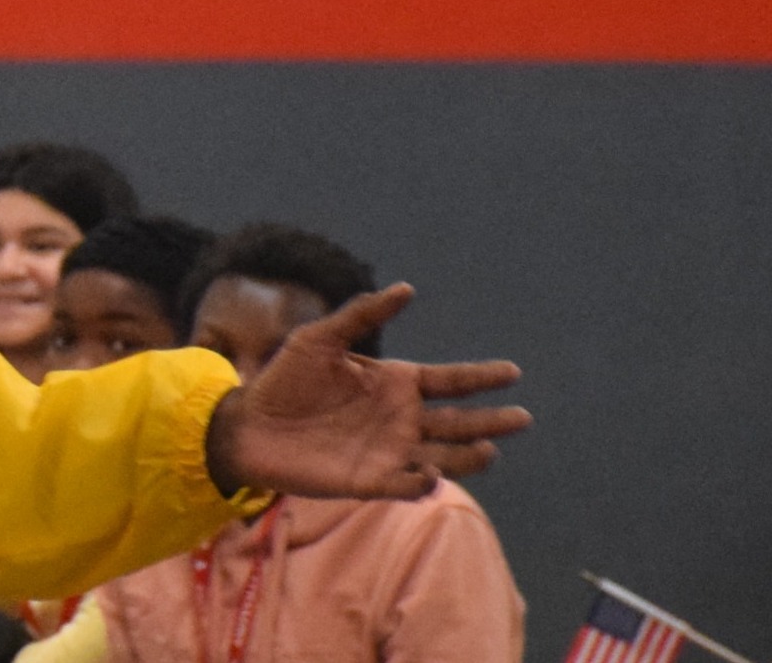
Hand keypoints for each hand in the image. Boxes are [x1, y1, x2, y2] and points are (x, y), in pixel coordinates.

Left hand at [201, 286, 528, 499]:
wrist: (249, 425)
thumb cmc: (284, 378)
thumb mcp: (320, 338)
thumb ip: (361, 314)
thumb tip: (407, 288)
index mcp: (394, 382)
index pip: (449, 381)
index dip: (481, 378)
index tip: (513, 372)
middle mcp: (400, 418)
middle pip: (458, 421)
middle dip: (491, 421)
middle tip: (523, 418)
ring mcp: (389, 451)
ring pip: (443, 456)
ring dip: (467, 456)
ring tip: (490, 451)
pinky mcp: (369, 481)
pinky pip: (405, 484)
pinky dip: (421, 482)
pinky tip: (429, 473)